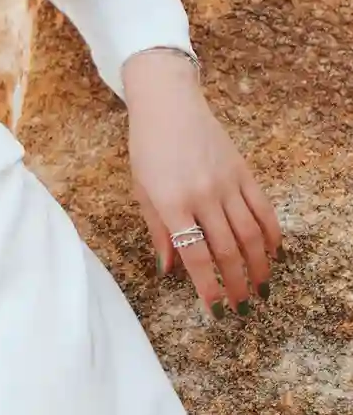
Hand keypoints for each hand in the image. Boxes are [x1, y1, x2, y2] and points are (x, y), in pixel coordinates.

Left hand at [123, 51, 281, 320]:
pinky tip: (272, 253)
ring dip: (259, 266)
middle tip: (242, 306)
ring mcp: (226, 183)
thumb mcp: (142, 191)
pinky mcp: (243, 172)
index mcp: (171, 202)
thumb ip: (158, 231)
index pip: (195, 255)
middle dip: (237, 284)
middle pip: (227, 250)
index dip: (208, 286)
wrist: (168, 105)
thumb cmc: (147, 150)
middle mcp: (202, 195)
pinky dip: (271, 234)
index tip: (216, 309)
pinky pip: (262, 209)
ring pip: (251, 234)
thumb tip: (169, 269)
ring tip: (260, 288)